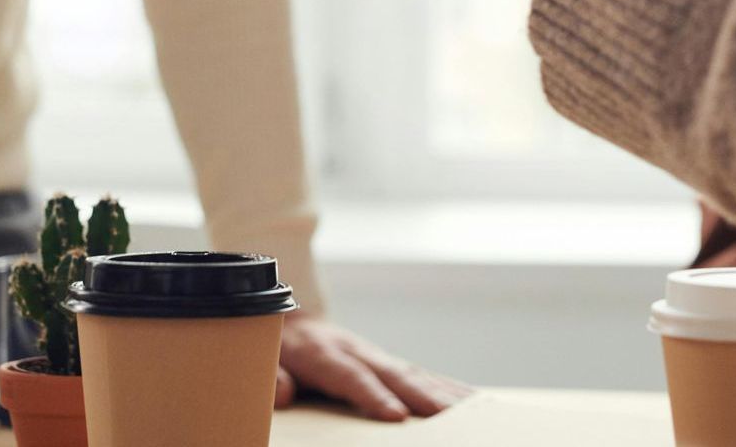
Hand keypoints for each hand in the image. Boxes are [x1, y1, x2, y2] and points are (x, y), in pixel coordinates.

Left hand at [276, 313, 472, 421]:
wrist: (288, 318)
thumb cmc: (274, 348)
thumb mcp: (262, 359)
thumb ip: (271, 376)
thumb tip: (283, 393)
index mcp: (321, 352)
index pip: (350, 376)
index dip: (373, 396)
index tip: (396, 415)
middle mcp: (354, 350)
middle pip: (392, 374)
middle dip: (422, 396)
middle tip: (448, 416)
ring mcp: (375, 354)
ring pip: (414, 373)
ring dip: (443, 393)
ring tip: (473, 411)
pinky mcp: (387, 362)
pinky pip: (421, 375)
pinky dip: (447, 387)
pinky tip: (472, 400)